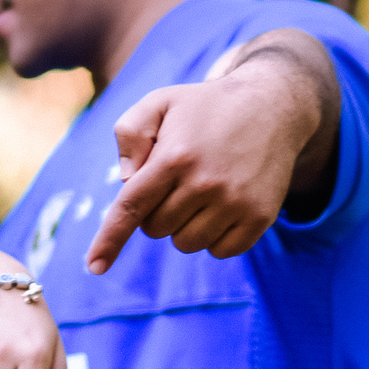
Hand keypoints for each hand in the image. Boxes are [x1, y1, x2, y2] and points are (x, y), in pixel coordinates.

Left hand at [85, 31, 339, 273]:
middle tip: (178, 181)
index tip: (94, 266)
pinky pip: (221, 251)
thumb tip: (128, 181)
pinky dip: (215, 237)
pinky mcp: (260, 217)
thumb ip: (130, 134)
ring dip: (186, 226)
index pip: (131, 207)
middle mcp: (205, 183)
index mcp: (174, 156)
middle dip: (158, 211)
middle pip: (156, 229)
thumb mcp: (160, 102)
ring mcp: (235, 202)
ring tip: (202, 191)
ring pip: (187, 244)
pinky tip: (224, 206)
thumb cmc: (205, 107)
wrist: (273, 106)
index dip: (110, 240)